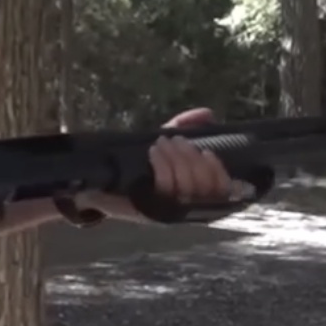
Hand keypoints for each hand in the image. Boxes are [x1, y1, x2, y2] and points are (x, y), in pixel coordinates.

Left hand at [89, 108, 250, 219]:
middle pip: (203, 185)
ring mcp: (170, 211)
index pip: (222, 190)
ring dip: (177, 158)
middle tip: (177, 141)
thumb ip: (186, 126)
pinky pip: (164, 186)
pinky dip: (162, 164)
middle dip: (191, 159)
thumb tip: (207, 113)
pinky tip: (155, 151)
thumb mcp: (165, 145)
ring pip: (186, 185)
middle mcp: (187, 208)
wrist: (102, 185)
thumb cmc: (140, 166)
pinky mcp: (151, 209)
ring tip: (164, 142)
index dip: (218, 171)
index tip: (206, 152)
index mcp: (198, 195)